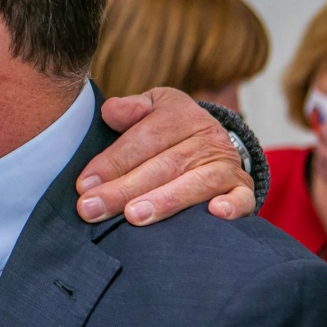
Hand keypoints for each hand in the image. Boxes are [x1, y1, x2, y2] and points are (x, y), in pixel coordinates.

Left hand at [75, 87, 254, 225]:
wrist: (212, 138)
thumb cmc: (168, 129)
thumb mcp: (150, 109)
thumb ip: (130, 109)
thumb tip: (109, 111)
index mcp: (180, 115)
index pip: (142, 139)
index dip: (112, 162)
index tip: (84, 185)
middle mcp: (206, 138)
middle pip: (163, 165)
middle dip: (123, 189)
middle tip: (92, 209)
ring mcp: (227, 164)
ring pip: (196, 183)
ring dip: (165, 201)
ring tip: (133, 216)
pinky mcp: (242, 188)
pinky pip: (242, 197)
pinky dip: (232, 205)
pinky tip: (214, 214)